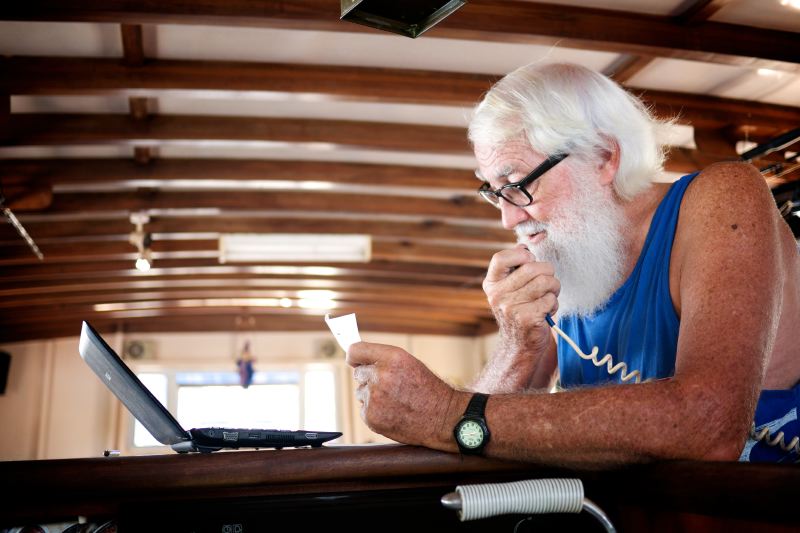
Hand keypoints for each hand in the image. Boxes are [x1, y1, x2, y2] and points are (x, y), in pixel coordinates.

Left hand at [346, 342, 463, 450]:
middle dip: (369, 378)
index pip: (355, 350)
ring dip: (372, 396)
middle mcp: (381, 376)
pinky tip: (393, 412)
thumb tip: (355, 361)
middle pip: (358, 373)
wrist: (442, 418)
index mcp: (392, 358)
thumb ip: (382, 359)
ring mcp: (374, 398)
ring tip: (395, 401)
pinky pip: (364, 410)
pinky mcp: (371, 417)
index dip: (354, 356)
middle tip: (390, 386)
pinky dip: (375, 412)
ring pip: (360, 392)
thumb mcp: (409, 363)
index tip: (355, 361)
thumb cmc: (427, 389)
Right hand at [483, 244, 559, 355]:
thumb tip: (524, 246)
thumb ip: (516, 267)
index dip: (520, 255)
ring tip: (549, 295)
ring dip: (553, 288)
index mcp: (492, 284)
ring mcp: (510, 308)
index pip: (501, 258)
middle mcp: (497, 295)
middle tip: (548, 282)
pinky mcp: (527, 318)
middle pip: (530, 268)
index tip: (529, 262)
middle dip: (547, 272)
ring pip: (544, 282)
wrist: (520, 344)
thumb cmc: (520, 310)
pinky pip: (550, 299)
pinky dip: (553, 303)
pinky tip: (546, 311)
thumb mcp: (511, 288)